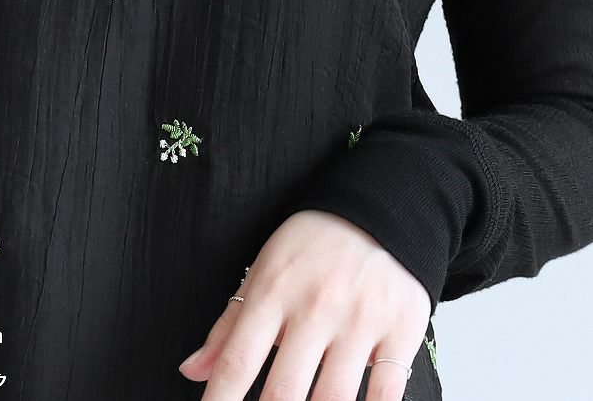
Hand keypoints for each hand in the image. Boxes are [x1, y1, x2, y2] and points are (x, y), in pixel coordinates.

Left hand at [178, 209, 430, 400]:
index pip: (237, 361)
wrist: (377, 210)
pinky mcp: (400, 329)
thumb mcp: (263, 270)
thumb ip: (228, 326)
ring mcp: (360, 319)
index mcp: (274, 291)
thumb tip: (192, 370)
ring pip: (333, 399)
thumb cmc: (312, 245)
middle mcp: (315, 306)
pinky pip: (385, 393)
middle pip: (283, 391)